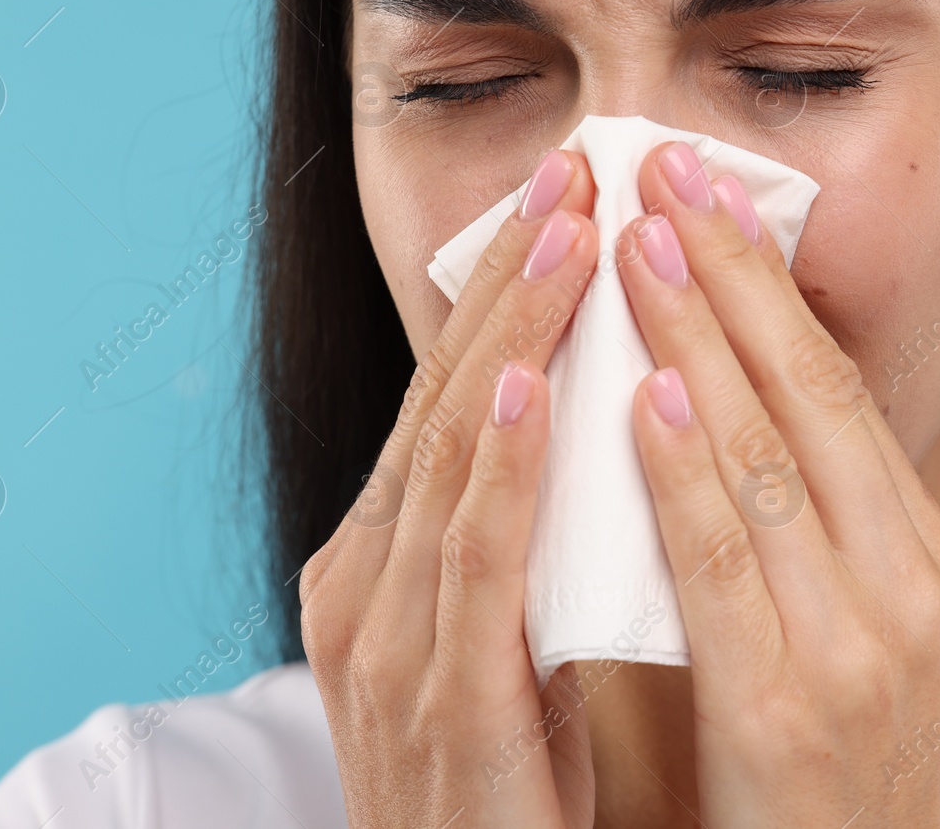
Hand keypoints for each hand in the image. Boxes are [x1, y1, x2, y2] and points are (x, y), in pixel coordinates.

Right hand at [300, 149, 600, 828]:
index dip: (503, 293)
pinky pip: (472, 564)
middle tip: (574, 170)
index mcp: (376, 562)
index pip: (444, 398)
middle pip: (442, 400)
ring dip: (513, 336)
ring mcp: (386, 642)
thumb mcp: (500, 630)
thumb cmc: (506, 776)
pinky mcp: (437, 703)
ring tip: (570, 233)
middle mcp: (361, 585)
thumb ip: (518, 530)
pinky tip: (530, 384)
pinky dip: (497, 468)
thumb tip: (578, 415)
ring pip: (450, 458)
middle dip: (511, 280)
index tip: (564, 198)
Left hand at [616, 141, 939, 826]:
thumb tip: (702, 407)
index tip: (705, 194)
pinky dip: (685, 472)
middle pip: (810, 396)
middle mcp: (912, 588)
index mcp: (925, 562)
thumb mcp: (848, 639)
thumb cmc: (824, 776)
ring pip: (767, 457)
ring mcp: (862, 647)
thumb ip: (794, 534)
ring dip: (695, 339)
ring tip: (637, 243)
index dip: (766, 285)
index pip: (837, 391)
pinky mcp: (790, 709)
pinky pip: (726, 563)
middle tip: (661, 171)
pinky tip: (643, 394)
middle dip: (729, 275)